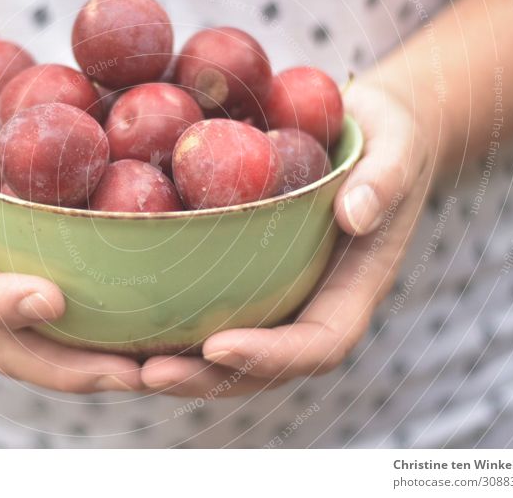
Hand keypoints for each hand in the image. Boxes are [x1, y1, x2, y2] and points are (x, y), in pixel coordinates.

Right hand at [0, 67, 144, 392]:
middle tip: (126, 373)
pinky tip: (154, 340)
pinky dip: (104, 340)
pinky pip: (65, 325)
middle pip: (9, 348)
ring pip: (42, 351)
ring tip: (151, 372)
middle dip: (66, 369)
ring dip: (94, 370)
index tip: (51, 300)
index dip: (1, 304)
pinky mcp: (28, 283)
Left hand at [140, 79, 436, 395]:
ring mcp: (278, 297)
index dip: (270, 356)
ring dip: (172, 367)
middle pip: (261, 367)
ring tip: (116, 364)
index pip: (318, 343)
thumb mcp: (398, 147)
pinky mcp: (247, 278)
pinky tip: (114, 320)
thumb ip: (387, 179)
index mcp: (353, 289)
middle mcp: (311, 305)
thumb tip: (356, 213)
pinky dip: (163, 325)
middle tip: (145, 374)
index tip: (218, 344)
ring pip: (225, 352)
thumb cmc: (390, 140)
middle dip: (204, 378)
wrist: (372, 134)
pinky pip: (206, 310)